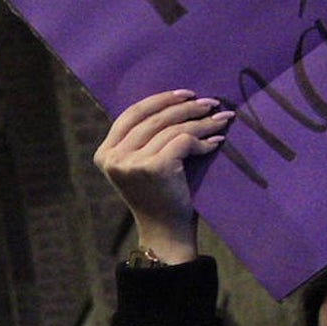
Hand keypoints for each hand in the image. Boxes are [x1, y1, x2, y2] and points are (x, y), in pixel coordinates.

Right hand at [93, 89, 233, 263]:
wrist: (164, 231)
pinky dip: (203, 140)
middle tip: (211, 103)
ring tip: (221, 120)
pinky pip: (183, 140)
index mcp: (104, 153)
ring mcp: (132, 163)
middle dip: (186, 107)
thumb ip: (142, 139)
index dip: (160, 100)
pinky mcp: (154, 167)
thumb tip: (173, 101)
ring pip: (172, 128)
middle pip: (154, 117)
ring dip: (202, 121)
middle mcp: (114, 157)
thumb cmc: (158, 196)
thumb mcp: (139, 165)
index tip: (186, 94)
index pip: (131, 114)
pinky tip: (215, 144)